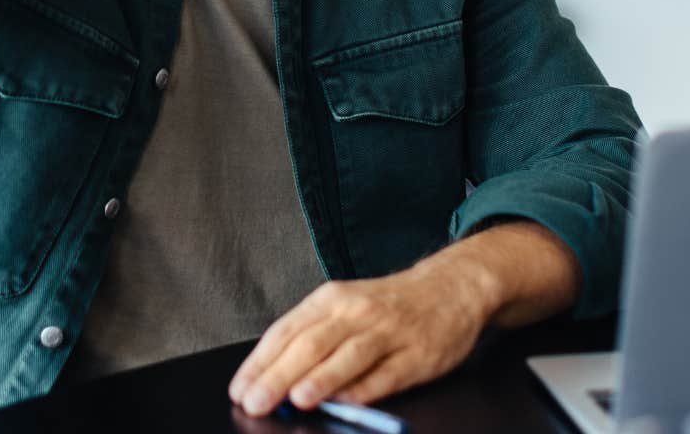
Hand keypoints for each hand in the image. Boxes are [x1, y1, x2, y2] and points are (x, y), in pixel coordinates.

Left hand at [227, 261, 493, 416]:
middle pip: (311, 344)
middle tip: (255, 401)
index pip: (286, 331)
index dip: (260, 362)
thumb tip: (274, 376)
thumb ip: (313, 338)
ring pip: (349, 355)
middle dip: (279, 375)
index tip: (240, 388)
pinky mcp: (419, 353)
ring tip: (298, 399)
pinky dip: (367, 388)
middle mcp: (356, 312)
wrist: (450, 286)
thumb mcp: (344, 307)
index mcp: (330, 299)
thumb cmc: (387, 304)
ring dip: (322, 378)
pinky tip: (347, 402)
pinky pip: (389, 373)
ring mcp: (389, 332)